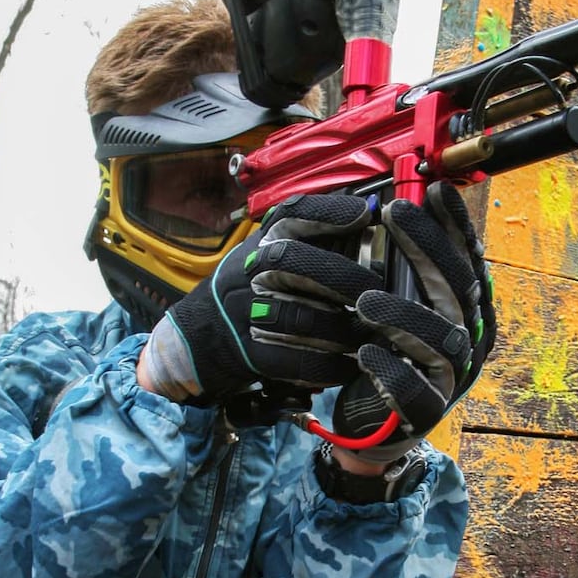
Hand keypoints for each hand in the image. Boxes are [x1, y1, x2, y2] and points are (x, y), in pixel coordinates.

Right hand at [139, 194, 377, 404]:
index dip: (328, 212)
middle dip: (342, 276)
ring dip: (343, 328)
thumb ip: (316, 238)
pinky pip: (294, 361)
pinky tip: (351, 365)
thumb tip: (370, 215)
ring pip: (300, 317)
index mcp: (262, 242)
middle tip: (376, 290)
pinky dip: (327, 365)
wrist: (200, 335)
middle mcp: (251, 272)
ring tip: (373, 332)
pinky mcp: (251, 354)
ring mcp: (246, 314)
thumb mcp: (271, 252)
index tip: (364, 214)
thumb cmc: (253, 287)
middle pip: (295, 263)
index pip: (292, 216)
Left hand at [330, 182, 495, 459]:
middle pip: (460, 289)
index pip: (470, 259)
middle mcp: (469, 340)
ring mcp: (453, 377)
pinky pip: (415, 389)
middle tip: (395, 214)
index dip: (455, 224)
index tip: (434, 189)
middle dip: (428, 247)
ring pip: (443, 339)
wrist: (374, 426)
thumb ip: (406, 268)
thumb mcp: (399, 305)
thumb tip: (400, 205)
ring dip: (403, 315)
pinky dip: (390, 369)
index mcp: (467, 310)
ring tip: (365, 300)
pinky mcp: (427, 411)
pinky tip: (364, 352)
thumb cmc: (387, 354)